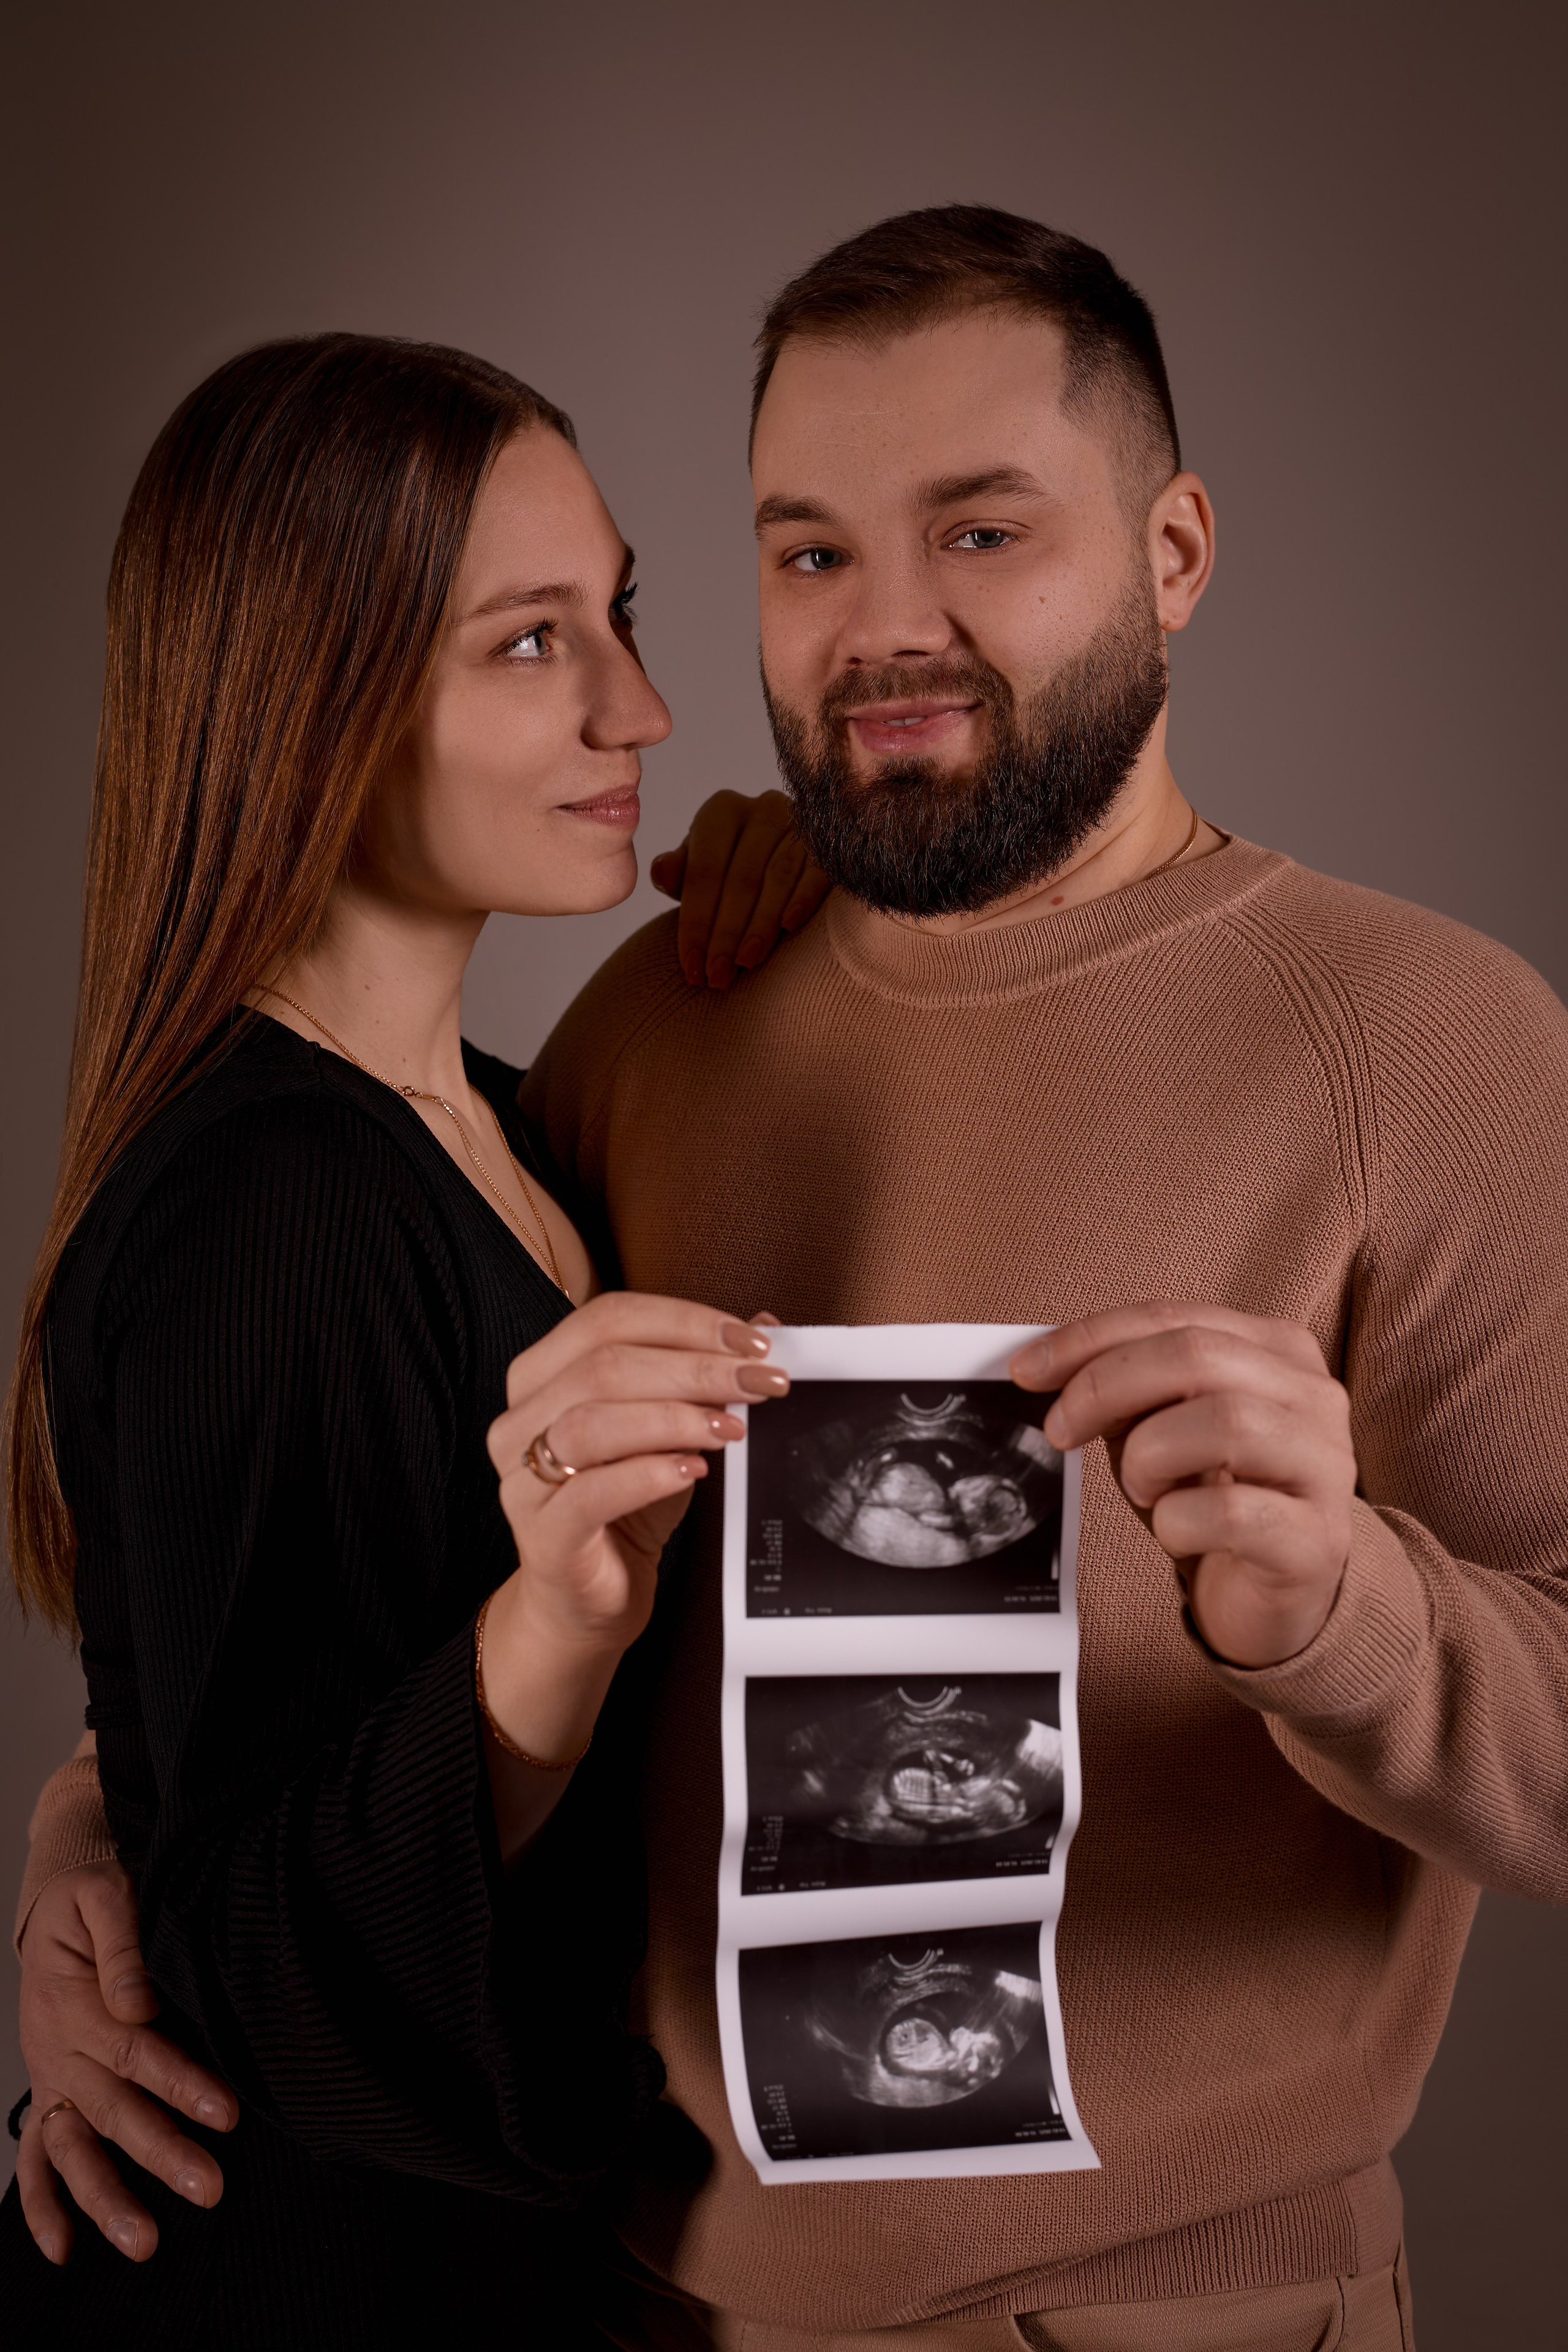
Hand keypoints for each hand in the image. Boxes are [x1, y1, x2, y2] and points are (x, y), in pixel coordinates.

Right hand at [16, 1861, 237, 2262]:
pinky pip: (36, 2157)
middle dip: (161, 2153)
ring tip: (146, 2244)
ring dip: (107, 2199)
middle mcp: (62, 2051)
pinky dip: (43, 2206)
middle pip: (115, 2110)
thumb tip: (138, 2000)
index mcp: (79, 2004)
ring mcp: (53, 2079)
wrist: (56, 1904)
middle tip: (210, 2187)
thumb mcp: (105, 1893)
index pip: (138, 2051)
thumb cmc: (92, 1897)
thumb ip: (123, 1941)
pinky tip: (63, 2252)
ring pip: (75, 2149)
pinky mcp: (50, 2093)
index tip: (228, 2114)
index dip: (181, 2084)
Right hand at [482, 1294, 786, 1761]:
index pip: (607, 1318)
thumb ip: (701, 1374)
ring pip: (592, 1422)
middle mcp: (519, 1420)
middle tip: (758, 1380)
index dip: (684, 1320)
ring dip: (674, 1417)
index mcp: (540, 1376)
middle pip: (604, 1365)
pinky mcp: (542, 1535)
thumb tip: (763, 1322)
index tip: (751, 1338)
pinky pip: (591, 1493)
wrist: (591, 1599)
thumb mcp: (669, 1430)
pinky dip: (649, 1473)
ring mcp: (521, 1479)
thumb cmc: (626, 1506)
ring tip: (730, 1427)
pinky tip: (693, 1470)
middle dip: (695, 1367)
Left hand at [648, 788, 830, 987]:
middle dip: (725, 933)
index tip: (691, 967)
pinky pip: (817, 871)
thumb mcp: (701, 867)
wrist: (783, 853)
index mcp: (721, 812)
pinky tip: (789, 928)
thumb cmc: (731, 867)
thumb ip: (679, 872)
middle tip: (717, 976)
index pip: (703, 871)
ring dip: (760, 925)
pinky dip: (803, 898)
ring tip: (746, 963)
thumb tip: (663, 872)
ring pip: (777, 877)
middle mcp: (761, 809)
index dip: (695, 923)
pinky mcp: (830, 841)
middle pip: (740, 878)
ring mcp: (800, 822)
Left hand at [1012, 1305, 1355, 1667]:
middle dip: (1106, 1387)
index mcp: (1279, 1351)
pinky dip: (1178, 1523)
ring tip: (1142, 1488)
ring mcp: (1325, 1466)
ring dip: (1150, 1456)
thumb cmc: (1215, 1498)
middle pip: (1197, 1355)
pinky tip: (1177, 1533)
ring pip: (1224, 1422)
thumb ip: (1126, 1389)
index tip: (1026, 1370)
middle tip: (1060, 1431)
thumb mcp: (1165, 1427)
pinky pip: (1232, 1512)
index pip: (1172, 1318)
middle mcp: (1315, 1398)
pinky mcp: (1318, 1539)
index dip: (1090, 1338)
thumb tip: (1046, 1367)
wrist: (1279, 1596)